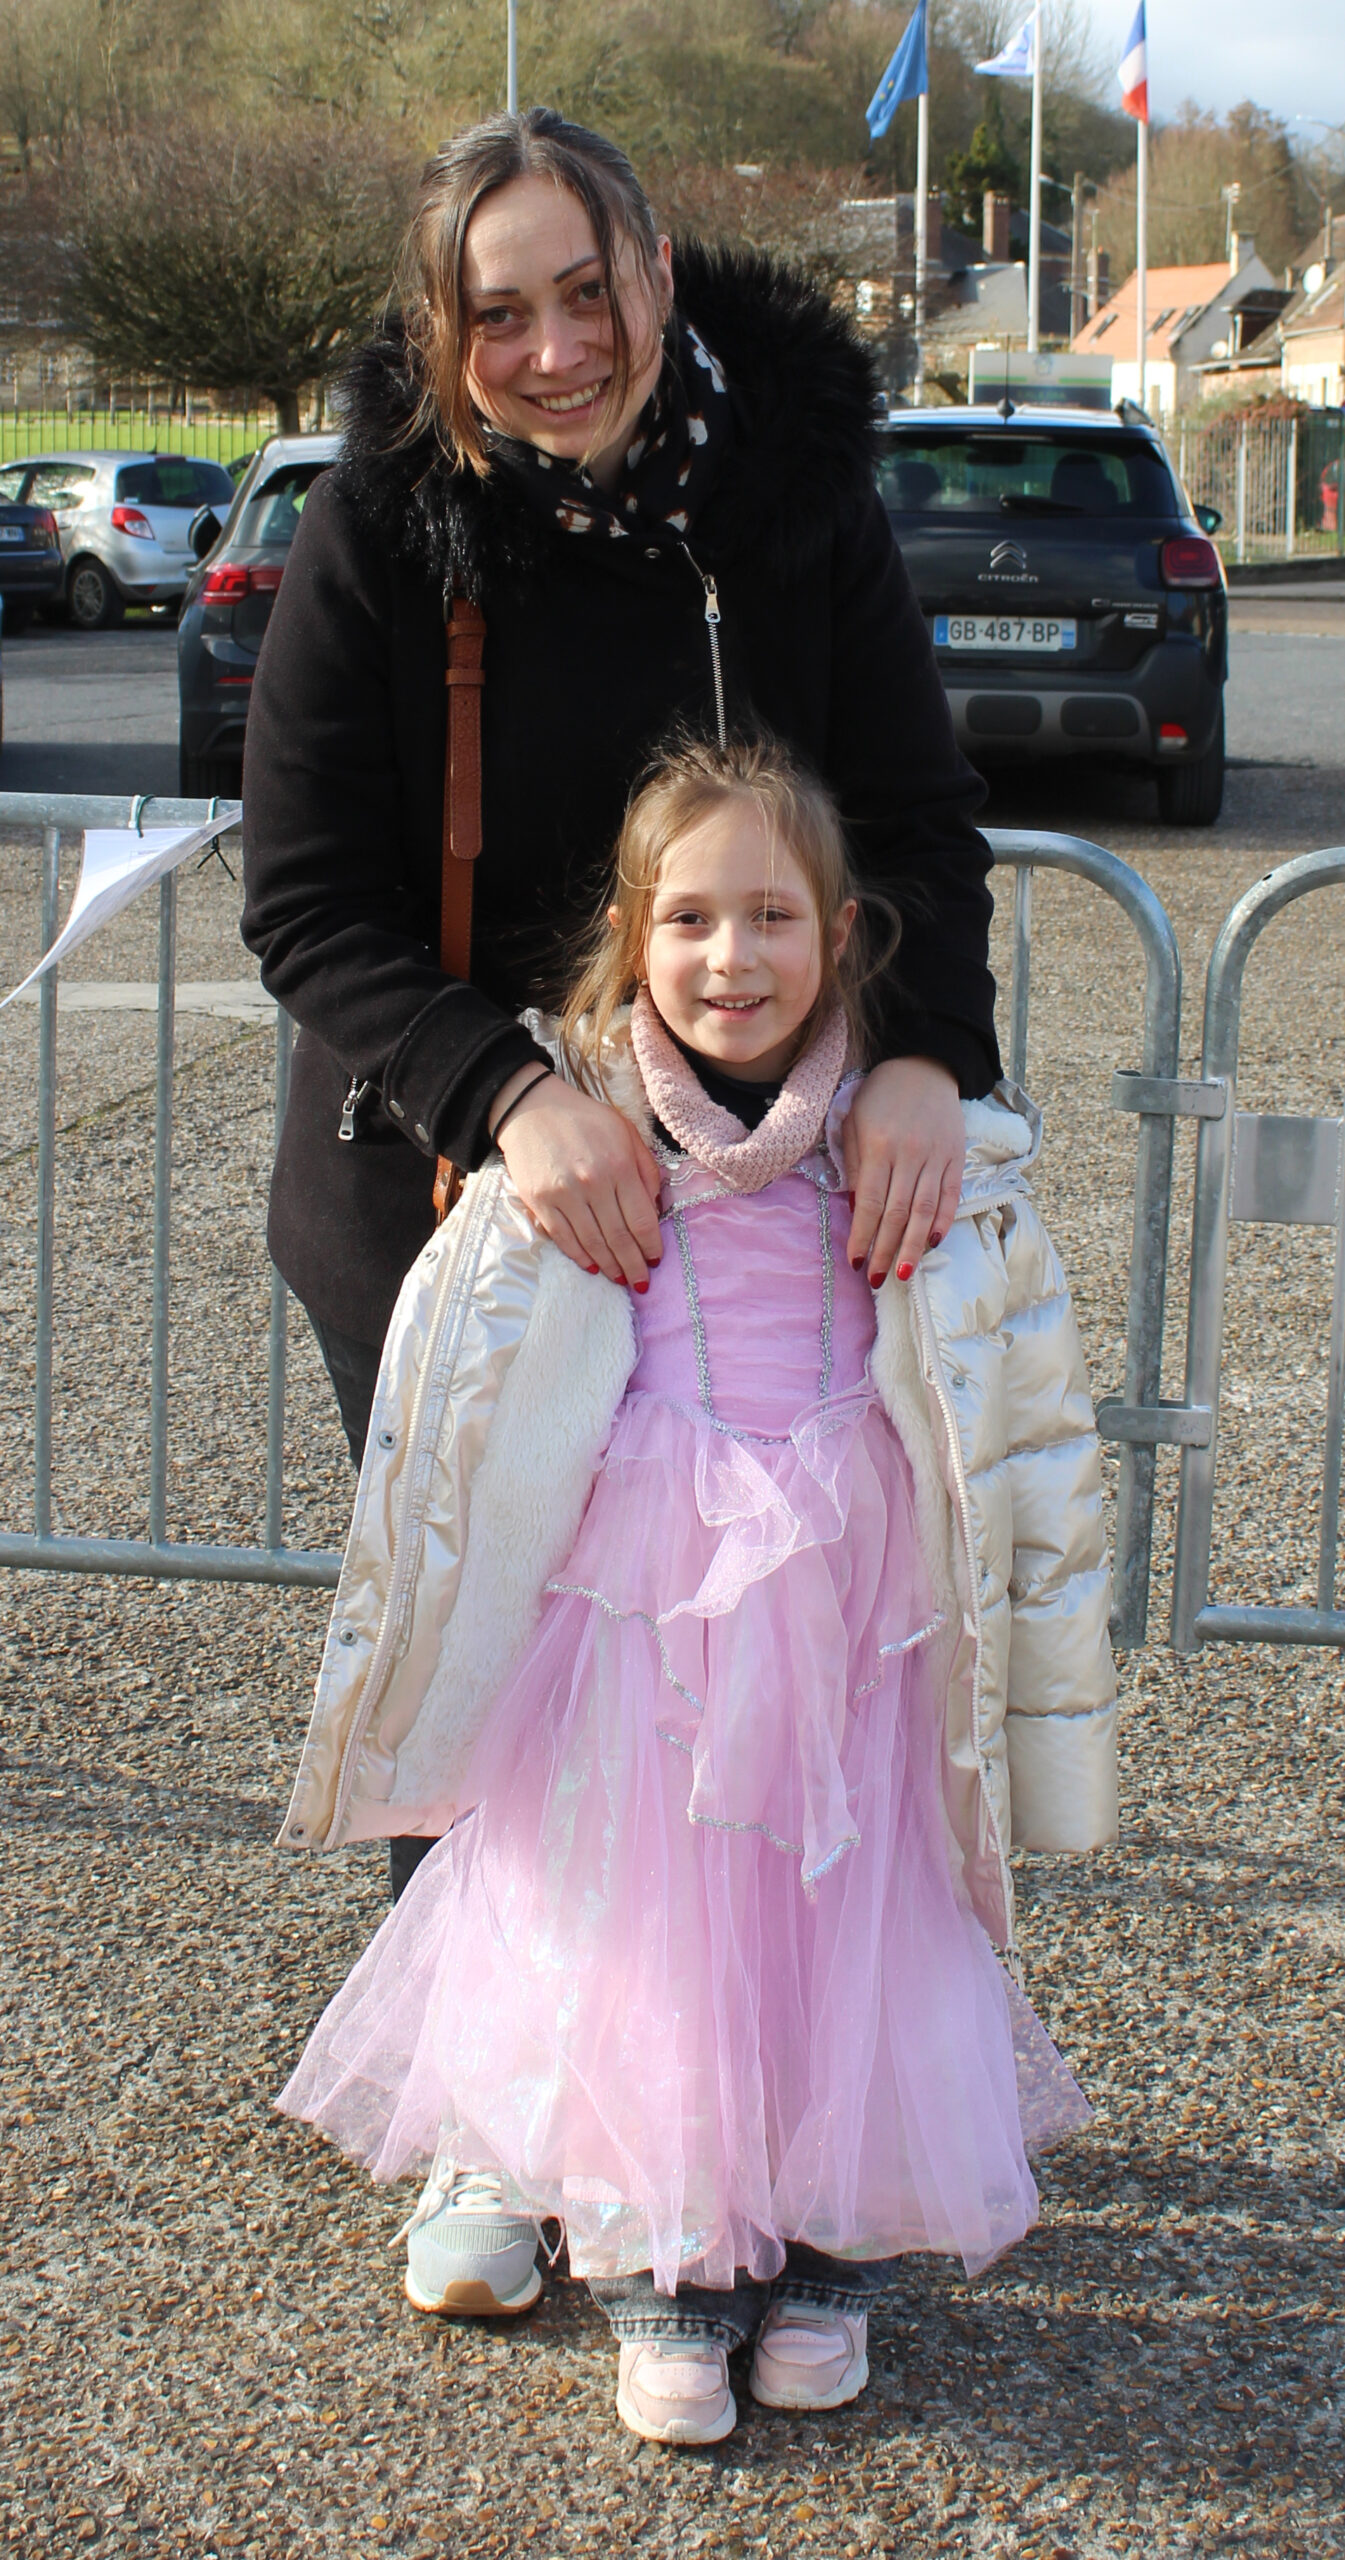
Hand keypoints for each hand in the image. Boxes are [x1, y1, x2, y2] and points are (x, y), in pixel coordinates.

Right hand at [490, 1069, 662, 1287]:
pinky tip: (591, 1266)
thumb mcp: (626, 1132)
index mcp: (619, 1166)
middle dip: (633, 1264)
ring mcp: (565, 1194)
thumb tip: (655, 1206)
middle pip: (620, 1237)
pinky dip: (579, 1256)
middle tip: (642, 1283)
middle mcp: (594, 1183)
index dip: (651, 1246)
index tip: (656, 1260)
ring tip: (620, 1279)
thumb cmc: (584, 1119)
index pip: (642, 1219)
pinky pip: (563, 1237)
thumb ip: (646, 1168)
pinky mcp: (540, 1201)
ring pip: (592, 1242)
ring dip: (609, 1266)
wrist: (531, 1107)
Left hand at [842, 1056, 963, 1288]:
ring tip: (906, 1273)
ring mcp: (936, 1156)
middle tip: (878, 1279)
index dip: (864, 1236)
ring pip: (925, 1210)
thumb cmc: (880, 1096)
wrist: (924, 1065)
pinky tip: (933, 1242)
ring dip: (914, 1246)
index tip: (856, 1262)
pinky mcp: (957, 1156)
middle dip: (887, 1251)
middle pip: (898, 1213)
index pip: (870, 1203)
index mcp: (878, 1146)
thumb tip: (859, 1211)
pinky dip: (943, 1221)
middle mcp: (909, 1154)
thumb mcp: (854, 1122)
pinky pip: (951, 1195)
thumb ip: (854, 1165)